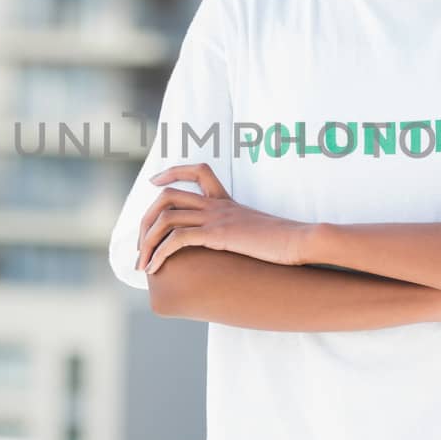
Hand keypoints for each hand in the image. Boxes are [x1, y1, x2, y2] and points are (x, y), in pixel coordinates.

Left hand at [136, 163, 310, 274]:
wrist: (301, 241)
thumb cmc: (286, 243)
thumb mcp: (260, 233)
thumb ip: (246, 235)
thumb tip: (242, 249)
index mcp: (227, 202)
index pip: (198, 171)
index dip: (173, 171)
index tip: (156, 182)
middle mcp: (218, 205)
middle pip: (168, 195)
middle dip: (146, 219)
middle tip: (140, 244)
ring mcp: (217, 218)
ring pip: (166, 217)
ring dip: (147, 241)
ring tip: (142, 264)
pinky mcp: (219, 234)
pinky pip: (178, 239)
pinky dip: (160, 253)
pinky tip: (155, 268)